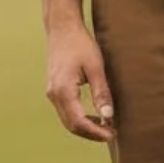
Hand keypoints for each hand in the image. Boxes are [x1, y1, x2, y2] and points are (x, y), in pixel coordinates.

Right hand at [45, 21, 115, 142]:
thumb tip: (108, 117)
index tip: (112, 134)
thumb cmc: (80, 44)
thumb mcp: (95, 67)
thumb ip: (101, 93)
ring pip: (67, 120)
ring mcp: (51, 93)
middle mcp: (53, 95)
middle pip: (71, 125)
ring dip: (86, 127)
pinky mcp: (54, 90)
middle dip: (91, 133)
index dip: (96, 132)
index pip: (79, 122)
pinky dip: (79, 118)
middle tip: (111, 134)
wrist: (62, 28)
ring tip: (105, 127)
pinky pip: (66, 111)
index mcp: (63, 90)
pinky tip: (94, 116)